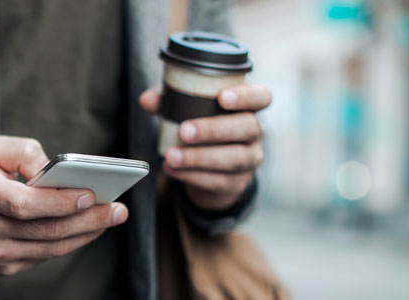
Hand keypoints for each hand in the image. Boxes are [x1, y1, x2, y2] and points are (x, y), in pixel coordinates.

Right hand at [0, 136, 128, 275]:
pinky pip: (45, 256)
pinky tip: (89, 227)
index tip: (90, 193)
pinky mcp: (3, 268)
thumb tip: (56, 171)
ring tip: (112, 216)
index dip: (58, 202)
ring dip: (87, 233)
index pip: (22, 203)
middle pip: (44, 229)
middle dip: (88, 219)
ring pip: (50, 248)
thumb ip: (24, 152)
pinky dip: (71, 241)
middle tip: (118, 208)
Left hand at [139, 84, 270, 209]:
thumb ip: (168, 101)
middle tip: (184, 131)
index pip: (261, 97)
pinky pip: (219, 180)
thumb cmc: (199, 128)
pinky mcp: (236, 182)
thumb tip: (147, 100)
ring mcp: (250, 159)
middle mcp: (255, 132)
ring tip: (171, 155)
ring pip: (234, 158)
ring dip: (200, 157)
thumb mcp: (184, 110)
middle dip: (214, 129)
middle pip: (247, 127)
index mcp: (247, 108)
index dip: (246, 96)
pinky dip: (192, 175)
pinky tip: (172, 169)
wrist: (208, 171)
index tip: (223, 98)